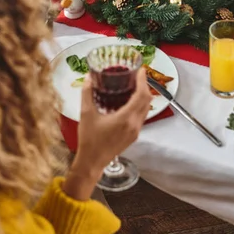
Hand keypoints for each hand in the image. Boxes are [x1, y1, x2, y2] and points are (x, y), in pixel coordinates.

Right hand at [64, 68, 150, 199]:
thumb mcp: (86, 114)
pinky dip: (139, 105)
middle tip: (137, 75)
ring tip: (134, 85)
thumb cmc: (89, 139)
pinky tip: (130, 101)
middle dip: (144, 86)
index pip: (141, 95)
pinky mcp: (133, 136)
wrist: (92, 163)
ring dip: (143, 96)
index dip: (143, 81)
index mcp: (126, 118)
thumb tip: (88, 77)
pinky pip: (141, 116)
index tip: (141, 70)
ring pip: (146, 109)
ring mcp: (136, 131)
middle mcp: (135, 124)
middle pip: (146, 101)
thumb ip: (87, 93)